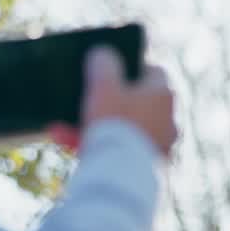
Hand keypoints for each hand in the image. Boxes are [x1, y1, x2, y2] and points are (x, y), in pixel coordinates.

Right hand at [51, 46, 176, 156]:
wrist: (122, 176)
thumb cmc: (115, 124)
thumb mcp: (103, 85)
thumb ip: (103, 62)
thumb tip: (104, 54)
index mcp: (163, 95)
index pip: (152, 71)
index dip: (129, 67)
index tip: (109, 70)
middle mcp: (168, 120)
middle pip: (132, 102)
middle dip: (100, 103)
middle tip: (79, 102)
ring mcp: (160, 145)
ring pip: (121, 128)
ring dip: (91, 126)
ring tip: (61, 130)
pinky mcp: (148, 166)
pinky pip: (120, 150)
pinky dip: (97, 146)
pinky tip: (69, 145)